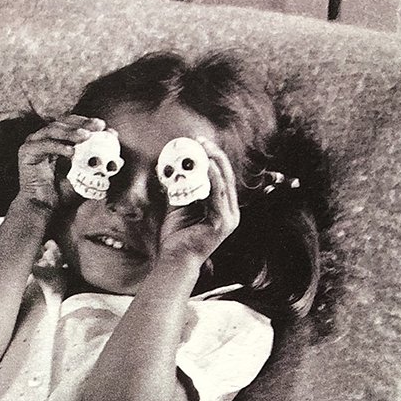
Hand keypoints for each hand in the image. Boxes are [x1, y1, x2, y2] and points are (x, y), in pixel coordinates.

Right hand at [16, 114, 105, 211]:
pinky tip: (71, 152)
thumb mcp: (85, 178)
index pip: (73, 125)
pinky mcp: (25, 152)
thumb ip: (98, 168)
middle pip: (63, 122)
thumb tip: (119, 161)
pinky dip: (58, 146)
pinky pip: (44, 145)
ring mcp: (33, 143)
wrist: (43, 208)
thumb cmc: (62, 194)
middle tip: (97, 126)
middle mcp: (43, 138)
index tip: (104, 127)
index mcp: (56, 140)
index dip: (88, 123)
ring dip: (71, 132)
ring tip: (86, 137)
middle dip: (82, 123)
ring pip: (54, 130)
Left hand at [158, 137, 239, 262]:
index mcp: (221, 208)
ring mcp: (229, 218)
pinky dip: (212, 178)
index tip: (199, 143)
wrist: (174, 260)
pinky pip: (218, 194)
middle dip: (214, 155)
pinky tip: (205, 165)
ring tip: (202, 148)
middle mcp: (229, 212)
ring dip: (213, 162)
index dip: (212, 157)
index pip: (220, 177)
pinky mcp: (223, 223)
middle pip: (225, 175)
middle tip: (201, 141)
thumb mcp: (177, 207)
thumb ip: (179, 189)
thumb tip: (171, 169)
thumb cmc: (176, 238)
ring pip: (223, 182)